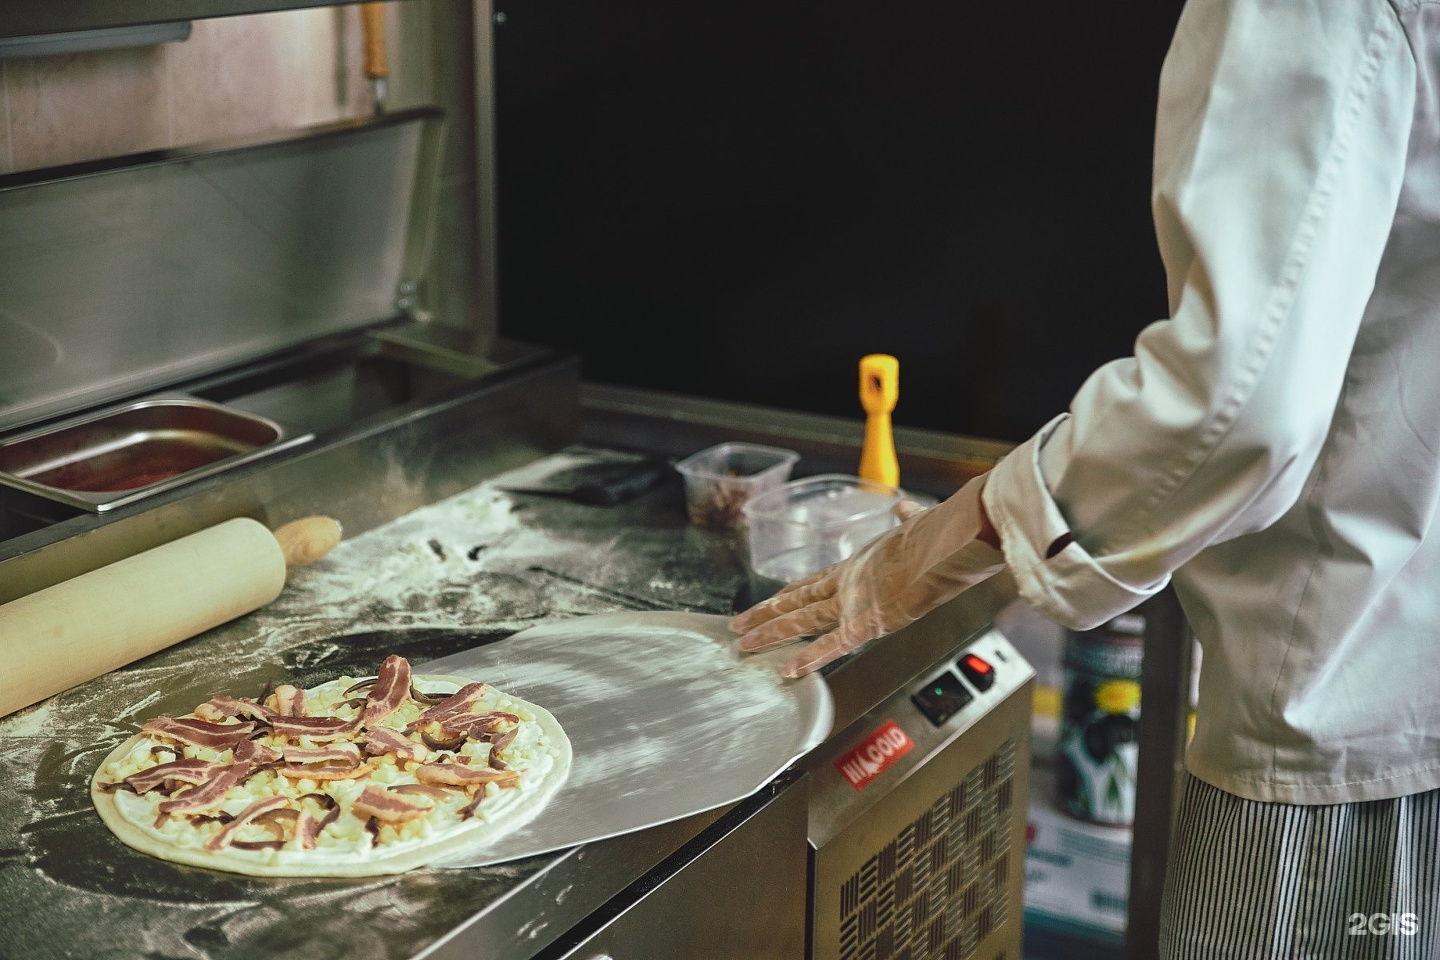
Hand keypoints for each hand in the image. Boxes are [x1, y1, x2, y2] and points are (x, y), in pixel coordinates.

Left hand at [731, 473, 1004, 677]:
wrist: (951, 540)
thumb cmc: (941, 531)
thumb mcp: (918, 521)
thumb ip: (908, 518)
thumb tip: (906, 508)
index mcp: (863, 561)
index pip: (818, 580)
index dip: (794, 590)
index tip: (775, 597)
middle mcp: (851, 580)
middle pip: (799, 599)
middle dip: (768, 612)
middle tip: (739, 623)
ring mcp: (855, 600)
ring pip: (803, 619)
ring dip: (772, 632)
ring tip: (744, 643)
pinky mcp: (869, 620)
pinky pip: (833, 645)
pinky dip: (809, 658)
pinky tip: (788, 669)